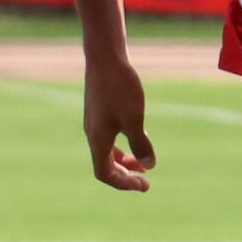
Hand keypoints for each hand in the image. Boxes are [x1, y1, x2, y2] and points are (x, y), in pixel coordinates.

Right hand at [83, 54, 156, 192]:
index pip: (105, 174)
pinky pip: (108, 137)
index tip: (145, 185)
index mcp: (98, 139)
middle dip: (125, 175)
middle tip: (145, 180)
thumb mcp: (134, 119)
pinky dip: (121, 145)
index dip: (124, 184)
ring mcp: (94, 122)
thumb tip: (149, 166)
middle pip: (105, 165)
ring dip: (124, 161)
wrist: (104, 57)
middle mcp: (92, 133)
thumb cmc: (119, 88)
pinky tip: (137, 136)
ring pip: (106, 151)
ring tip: (143, 162)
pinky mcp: (99, 111)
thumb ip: (141, 144)